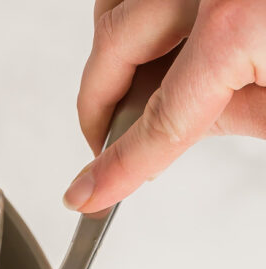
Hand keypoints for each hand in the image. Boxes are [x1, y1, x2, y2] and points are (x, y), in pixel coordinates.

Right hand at [64, 0, 265, 212]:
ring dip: (111, 53)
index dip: (119, 166)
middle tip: (104, 145)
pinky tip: (152, 49)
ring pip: (116, 5)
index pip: (159, 117)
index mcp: (234, 23)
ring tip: (127, 94)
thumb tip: (176, 137)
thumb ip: (235, 119)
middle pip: (114, 45)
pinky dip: (134, 18)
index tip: (90, 193)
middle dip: (99, 104)